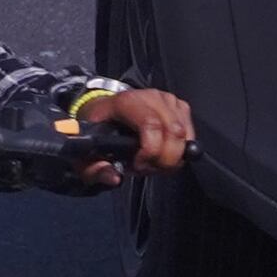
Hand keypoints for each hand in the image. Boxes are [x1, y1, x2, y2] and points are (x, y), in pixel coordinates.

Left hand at [79, 83, 199, 176]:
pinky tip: (163, 153)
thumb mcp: (86, 149)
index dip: (151, 151)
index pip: (151, 125)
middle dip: (164, 159)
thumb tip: (115, 178)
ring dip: (173, 157)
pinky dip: (180, 150)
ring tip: (153, 162)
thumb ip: (95, 168)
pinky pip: (190, 133)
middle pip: (173, 132)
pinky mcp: (180, 106)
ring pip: (184, 135)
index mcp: (125, 102)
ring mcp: (168, 100)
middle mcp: (149, 97)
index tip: (139, 165)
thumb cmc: (98, 128)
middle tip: (148, 168)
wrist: (106, 109)